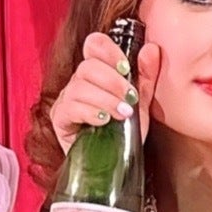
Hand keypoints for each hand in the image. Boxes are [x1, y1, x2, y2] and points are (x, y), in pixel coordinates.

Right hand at [46, 31, 160, 152]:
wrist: (114, 166)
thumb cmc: (124, 136)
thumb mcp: (141, 104)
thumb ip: (146, 77)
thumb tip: (151, 49)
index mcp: (98, 74)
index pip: (94, 45)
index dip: (109, 51)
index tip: (126, 68)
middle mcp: (79, 83)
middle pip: (87, 66)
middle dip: (113, 82)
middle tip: (129, 99)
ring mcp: (67, 100)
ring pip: (79, 86)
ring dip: (105, 99)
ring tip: (122, 114)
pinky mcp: (60, 119)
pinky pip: (70, 107)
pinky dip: (90, 112)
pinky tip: (103, 121)